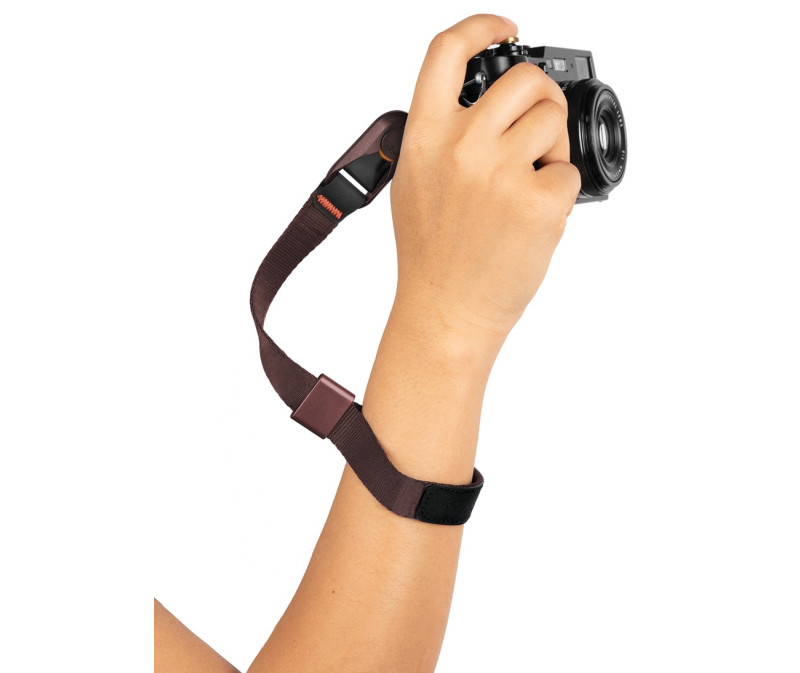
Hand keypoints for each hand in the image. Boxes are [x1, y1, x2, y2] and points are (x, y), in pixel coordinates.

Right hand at [390, 14, 580, 345]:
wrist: (446, 313)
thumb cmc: (431, 259)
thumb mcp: (414, 186)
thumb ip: (440, 139)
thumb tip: (476, 106)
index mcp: (425, 139)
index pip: (448, 51)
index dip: (482, 26)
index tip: (506, 28)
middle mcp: (462, 147)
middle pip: (523, 81)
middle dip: (541, 98)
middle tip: (540, 127)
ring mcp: (502, 173)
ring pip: (552, 121)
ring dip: (552, 148)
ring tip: (529, 186)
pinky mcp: (539, 202)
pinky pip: (567, 174)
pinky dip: (559, 194)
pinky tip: (533, 219)